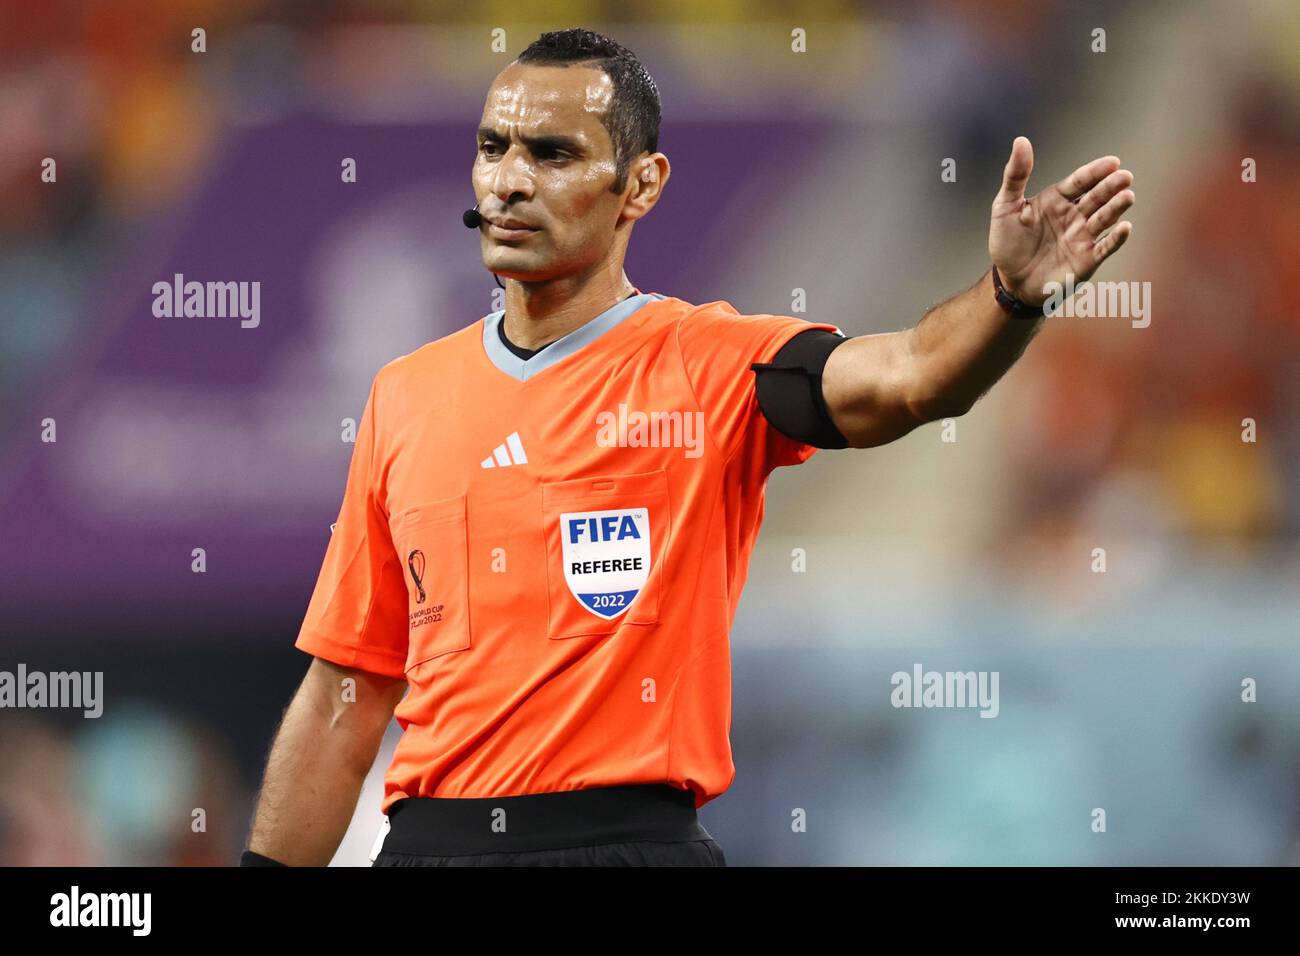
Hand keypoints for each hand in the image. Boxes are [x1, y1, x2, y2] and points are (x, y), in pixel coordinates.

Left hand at [988, 136, 1134, 305]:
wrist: (1009, 282)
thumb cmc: (1007, 243)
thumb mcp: (1005, 206)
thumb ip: (1016, 175)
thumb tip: (1021, 141)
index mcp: (1057, 199)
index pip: (1080, 181)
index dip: (1095, 172)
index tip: (1112, 162)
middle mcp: (1074, 215)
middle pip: (1096, 197)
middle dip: (1111, 187)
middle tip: (1124, 176)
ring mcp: (1082, 236)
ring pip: (1104, 218)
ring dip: (1117, 208)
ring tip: (1128, 196)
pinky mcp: (1087, 259)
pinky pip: (1105, 247)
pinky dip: (1116, 238)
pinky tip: (1125, 227)